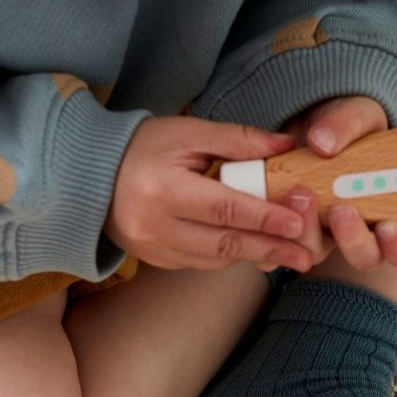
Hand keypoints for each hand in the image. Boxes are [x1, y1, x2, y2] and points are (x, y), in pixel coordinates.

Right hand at [107, 116, 315, 271]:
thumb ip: (238, 140)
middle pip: (225, 243)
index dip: (265, 217)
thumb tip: (286, 147)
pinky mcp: (156, 260)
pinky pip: (201, 263)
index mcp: (164, 190)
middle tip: (306, 254)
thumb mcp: (188, 132)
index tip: (299, 222)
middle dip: (270, 248)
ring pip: (216, 259)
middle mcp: (156, 227)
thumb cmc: (142, 146)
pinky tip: (254, 249)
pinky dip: (230, 257)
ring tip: (290, 254)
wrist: (90, 174)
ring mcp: (154, 249)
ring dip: (254, 256)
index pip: (225, 208)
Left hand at [279, 95, 396, 271]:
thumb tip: (322, 143)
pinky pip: (281, 246)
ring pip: (319, 254)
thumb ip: (346, 125)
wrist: (306, 123)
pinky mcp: (291, 229)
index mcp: (393, 211)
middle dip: (354, 242)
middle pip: (366, 258)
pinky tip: (274, 207)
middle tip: (341, 211)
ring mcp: (324, 234)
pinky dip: (276, 234)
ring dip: (310, 235)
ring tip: (301, 196)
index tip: (387, 226)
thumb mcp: (356, 115)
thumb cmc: (347, 126)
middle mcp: (361, 231)